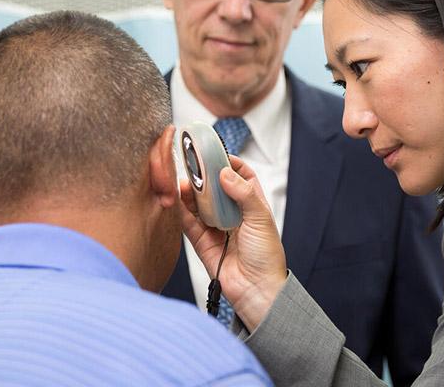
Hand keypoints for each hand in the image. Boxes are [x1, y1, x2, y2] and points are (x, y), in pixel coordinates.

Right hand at [180, 155, 287, 329]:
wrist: (257, 290)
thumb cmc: (266, 256)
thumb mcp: (260, 219)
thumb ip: (243, 194)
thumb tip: (225, 173)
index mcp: (252, 206)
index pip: (241, 177)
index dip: (229, 163)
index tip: (216, 152)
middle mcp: (233, 214)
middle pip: (215, 188)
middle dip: (204, 174)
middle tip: (193, 161)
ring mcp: (216, 228)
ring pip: (199, 204)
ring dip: (190, 191)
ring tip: (182, 177)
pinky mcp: (202, 242)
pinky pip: (188, 223)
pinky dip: (181, 210)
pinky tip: (176, 197)